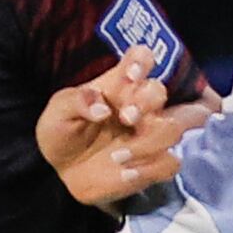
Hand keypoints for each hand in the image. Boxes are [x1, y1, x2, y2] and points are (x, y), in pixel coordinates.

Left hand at [38, 47, 216, 207]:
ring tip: (116, 156)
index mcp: (119, 84)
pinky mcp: (153, 163)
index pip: (142, 58)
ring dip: (148, 142)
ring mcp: (149, 135)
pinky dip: (150, 168)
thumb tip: (101, 108)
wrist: (59, 173)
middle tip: (126, 117)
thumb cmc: (62, 132)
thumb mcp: (59, 112)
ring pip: (174, 128)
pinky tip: (126, 173)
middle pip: (162, 92)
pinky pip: (170, 163)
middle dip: (149, 102)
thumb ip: (78, 101)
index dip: (143, 61)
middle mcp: (140, 106)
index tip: (131, 75)